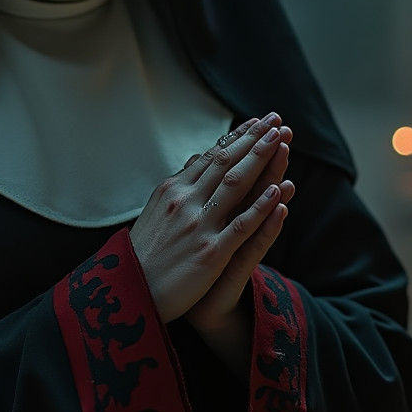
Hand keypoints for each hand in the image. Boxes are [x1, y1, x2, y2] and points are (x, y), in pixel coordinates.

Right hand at [128, 112, 287, 322]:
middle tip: (275, 119)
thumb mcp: (155, 211)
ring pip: (235, 185)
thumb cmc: (145, 253)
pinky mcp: (210, 253)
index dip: (237, 138)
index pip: (211, 156)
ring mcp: (198, 226)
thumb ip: (179, 187)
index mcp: (172, 190)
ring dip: (260, 160)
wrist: (131, 292)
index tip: (257, 122)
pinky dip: (260, 207)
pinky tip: (278, 191)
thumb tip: (196, 160)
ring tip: (281, 140)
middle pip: (225, 163)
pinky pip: (240, 226)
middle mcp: (185, 201)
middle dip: (253, 140)